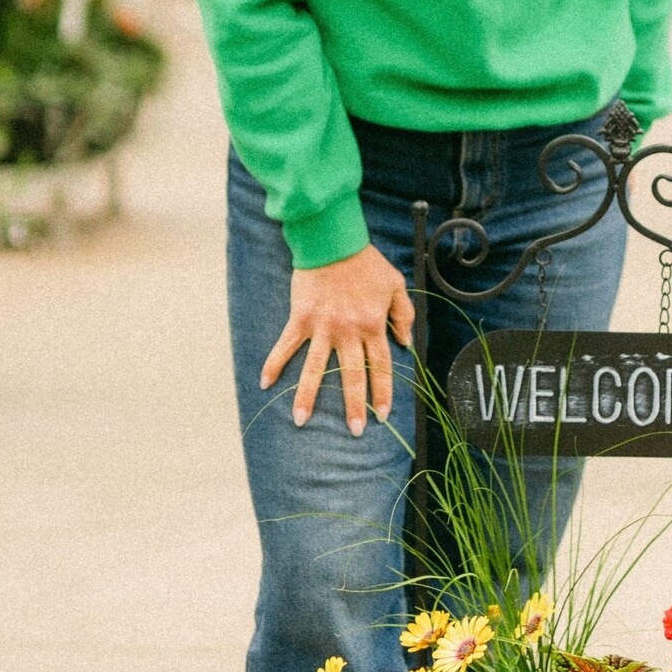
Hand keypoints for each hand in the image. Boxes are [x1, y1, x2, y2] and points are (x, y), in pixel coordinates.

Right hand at [260, 244, 414, 433]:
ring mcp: (322, 327)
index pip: (380, 366)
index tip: (382, 414)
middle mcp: (347, 331)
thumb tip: (406, 342)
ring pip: (314, 369)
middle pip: (351, 375)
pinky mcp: (300, 318)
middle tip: (355, 430)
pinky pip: (286, 345)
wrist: (333, 241)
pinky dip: (274, 363)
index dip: (382, 392)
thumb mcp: (395, 284)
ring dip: (307, 397)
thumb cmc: (366, 262)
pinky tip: (265, 384)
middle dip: (353, 406)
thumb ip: (403, 314)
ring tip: (301, 422)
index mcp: (372, 325)